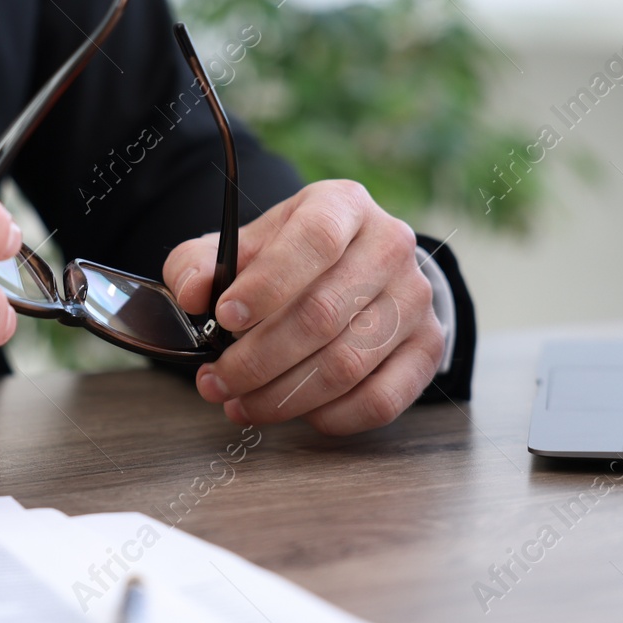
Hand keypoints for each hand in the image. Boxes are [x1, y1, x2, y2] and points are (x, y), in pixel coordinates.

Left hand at [164, 180, 442, 434]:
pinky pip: (382, 399)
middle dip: (258, 359)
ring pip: (348, 363)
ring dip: (284, 396)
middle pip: (324, 313)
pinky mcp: (429, 346)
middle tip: (216, 381)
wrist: (355, 269)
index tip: (224, 318)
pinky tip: (293, 413)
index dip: (268, 285)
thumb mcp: (240, 246)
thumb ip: (200, 263)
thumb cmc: (286, 259)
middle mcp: (390, 245)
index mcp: (343, 205)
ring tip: (239, 403)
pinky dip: (331, 417)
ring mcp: (416, 298)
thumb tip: (193, 294)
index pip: (314, 241)